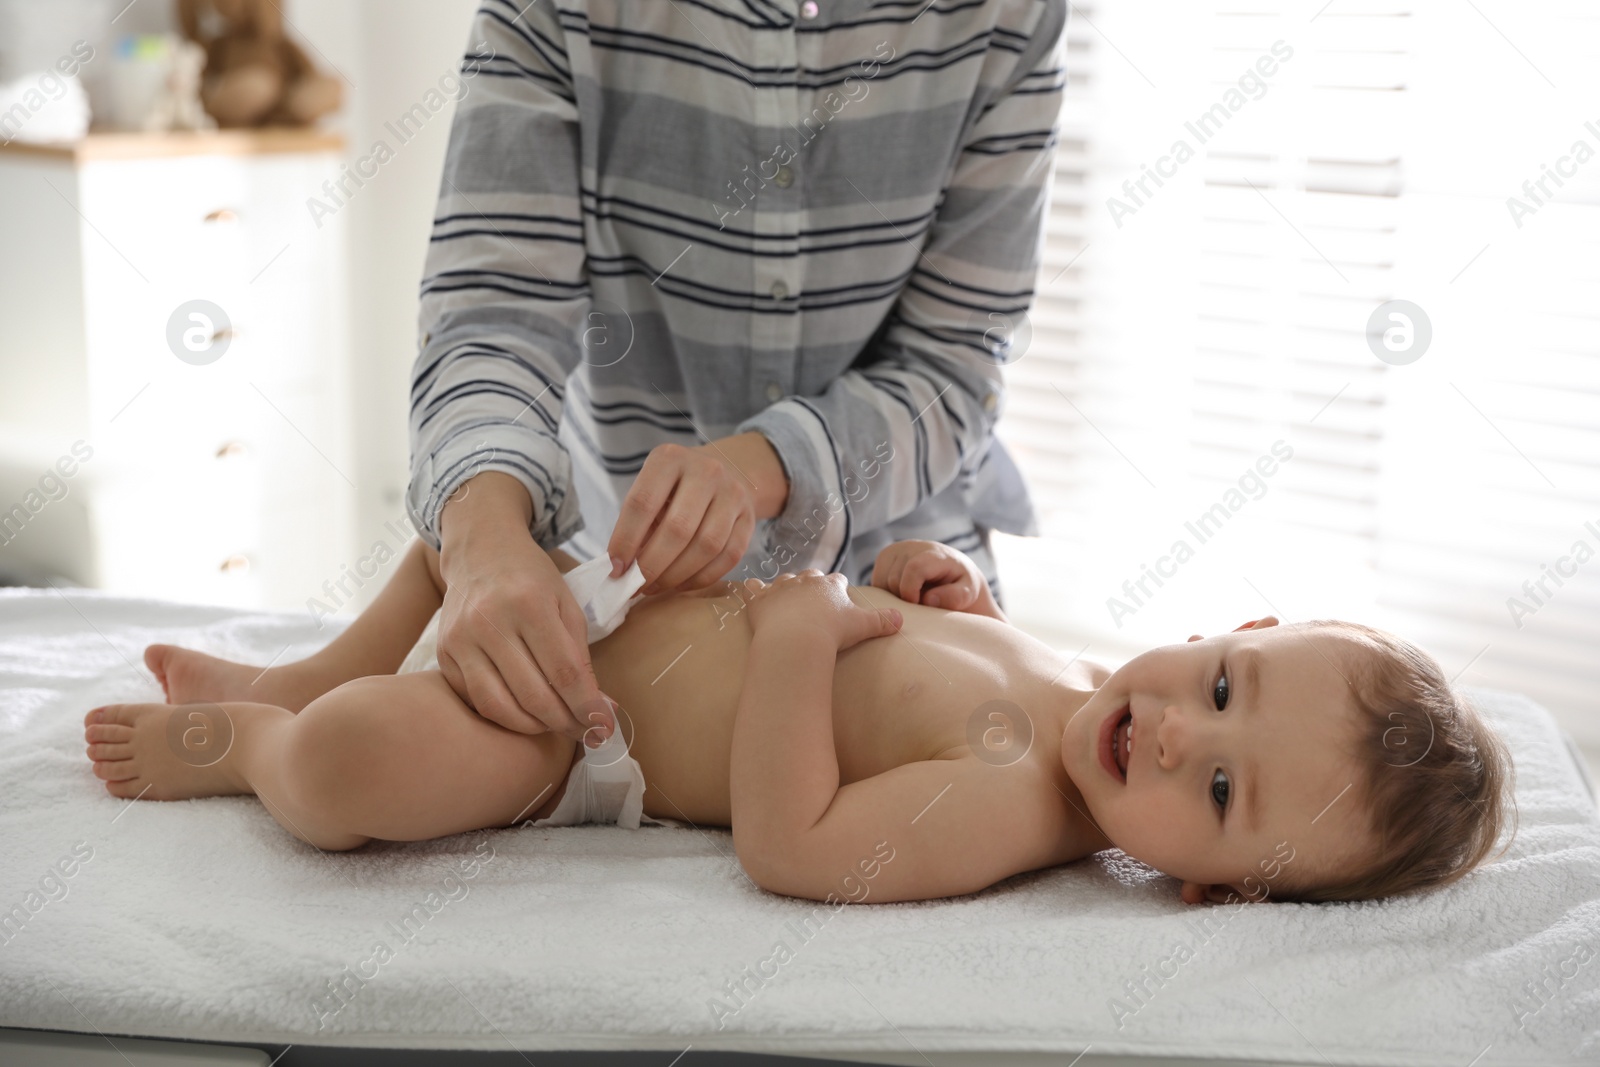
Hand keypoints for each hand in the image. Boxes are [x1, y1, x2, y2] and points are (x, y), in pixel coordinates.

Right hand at [437, 473, 613, 744]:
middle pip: (533, 696)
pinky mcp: (443, 654)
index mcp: (529, 603)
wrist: (479, 552)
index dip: (587, 707)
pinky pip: (476, 701)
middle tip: (585, 731)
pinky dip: (505, 715)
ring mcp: (460, 639)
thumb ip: (581, 657)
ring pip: (499, 707)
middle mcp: (489, 622)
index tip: (604, 727)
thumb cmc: (531, 579)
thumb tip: (600, 709)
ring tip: (556, 724)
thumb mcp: (566, 605)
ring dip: (534, 727)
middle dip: (565, 723)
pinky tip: (525, 713)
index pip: (564, 672)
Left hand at [607, 433, 787, 594]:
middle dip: (652, 565)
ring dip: (677, 575)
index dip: (625, 540)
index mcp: (669, 459)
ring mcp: (732, 493)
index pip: (642, 503)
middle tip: (636, 586)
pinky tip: (681, 583)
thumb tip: (621, 571)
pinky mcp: (749, 517)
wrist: (723, 472)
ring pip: (706, 546)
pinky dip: (701, 578)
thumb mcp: (651, 491)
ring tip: (656, 587)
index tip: (615, 569)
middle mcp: (705, 470)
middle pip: (677, 529)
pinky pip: (728, 557)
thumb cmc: (674, 489)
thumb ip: (636, 525)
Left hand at [741, 570, 901, 649]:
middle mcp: (806, 580)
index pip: (837, 581)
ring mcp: (781, 588)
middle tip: (813, 600)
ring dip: (786, 587)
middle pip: (811, 576)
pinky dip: (752, 589)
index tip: (839, 596)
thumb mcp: (862, 626)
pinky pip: (753, 588)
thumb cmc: (831, 633)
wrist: (797, 639)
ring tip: (786, 599)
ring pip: (784, 580)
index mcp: (831, 584)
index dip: (839, 588)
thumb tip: (901, 618)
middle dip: (813, 584)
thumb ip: (882, 621)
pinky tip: (751, 590)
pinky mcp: (759, 598)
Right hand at [871, 540, 987, 611]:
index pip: (914, 569)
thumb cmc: (961, 585)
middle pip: (894, 580)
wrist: (951, 570)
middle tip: (919, 605)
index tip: (917, 605)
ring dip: (893, 597)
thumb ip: (956, 597)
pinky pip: (875, 582)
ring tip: (912, 598)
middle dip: (903, 599)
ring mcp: (895, 550)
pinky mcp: (884, 557)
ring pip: (881, 582)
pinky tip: (902, 594)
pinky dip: (885, 593)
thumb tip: (929, 598)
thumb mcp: (969, 592)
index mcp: (934, 553)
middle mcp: (911, 546)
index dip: (911, 591)